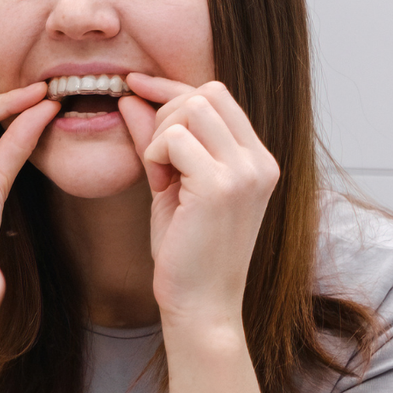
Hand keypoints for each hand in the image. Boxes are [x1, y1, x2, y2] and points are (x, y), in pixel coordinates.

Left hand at [118, 73, 279, 330]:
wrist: (202, 305)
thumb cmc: (186, 253)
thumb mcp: (172, 186)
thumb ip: (159, 141)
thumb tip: (131, 97)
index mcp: (258, 160)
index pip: (218, 96)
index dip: (172, 89)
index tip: (135, 87)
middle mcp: (260, 161)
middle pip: (207, 92)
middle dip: (167, 115)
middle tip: (156, 161)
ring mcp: (246, 172)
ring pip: (193, 107)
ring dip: (162, 135)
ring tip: (160, 177)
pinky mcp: (221, 185)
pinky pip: (176, 138)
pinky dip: (155, 155)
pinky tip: (159, 188)